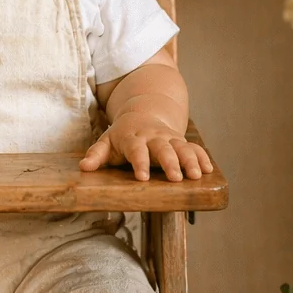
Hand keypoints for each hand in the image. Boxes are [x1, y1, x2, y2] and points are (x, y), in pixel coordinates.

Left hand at [80, 112, 212, 181]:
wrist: (143, 114)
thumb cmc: (121, 136)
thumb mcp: (106, 142)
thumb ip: (96, 155)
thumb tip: (84, 167)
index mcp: (133, 138)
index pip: (136, 150)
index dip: (139, 163)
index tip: (142, 177)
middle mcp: (153, 137)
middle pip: (163, 149)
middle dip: (170, 163)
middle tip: (175, 178)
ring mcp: (169, 138)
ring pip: (182, 148)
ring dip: (190, 161)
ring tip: (196, 175)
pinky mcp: (181, 141)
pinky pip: (194, 148)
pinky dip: (202, 157)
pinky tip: (208, 169)